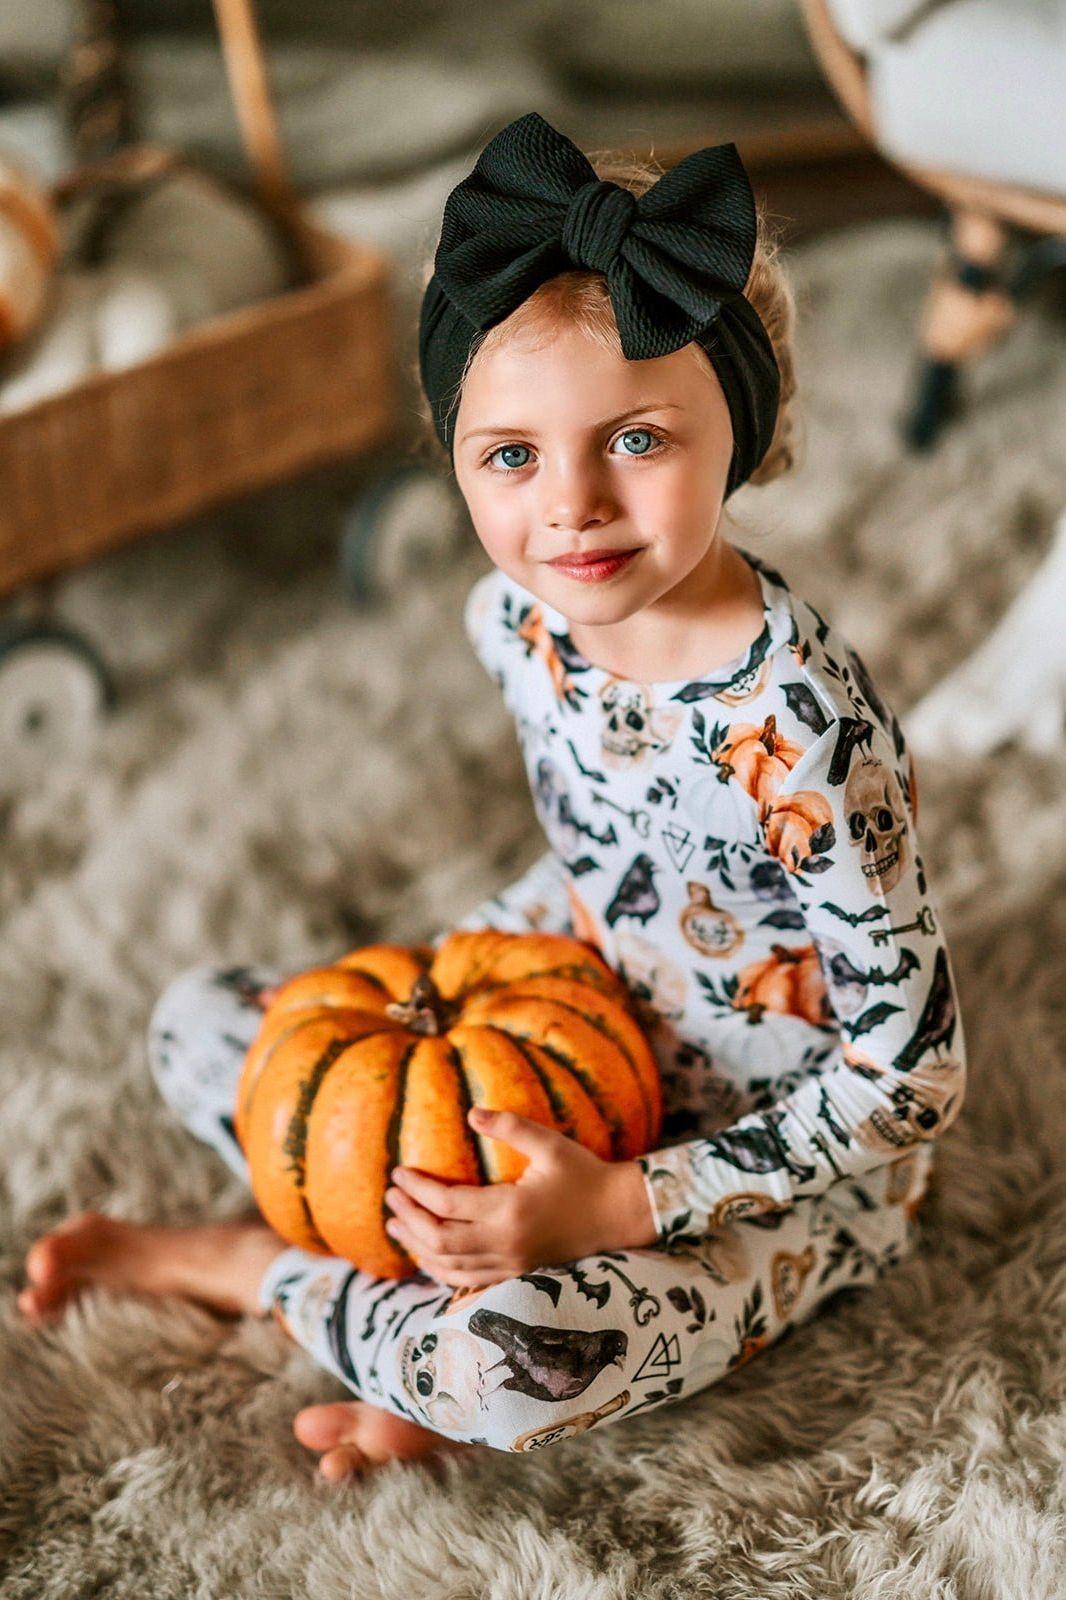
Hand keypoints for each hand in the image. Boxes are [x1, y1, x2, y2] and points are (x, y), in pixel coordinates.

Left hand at [382, 1108, 658, 1287]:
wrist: (617, 1216)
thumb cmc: (584, 1174)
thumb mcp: (550, 1143)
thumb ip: (511, 1126)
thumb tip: (471, 1111)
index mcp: (510, 1210)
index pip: (447, 1205)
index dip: (417, 1190)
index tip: (397, 1173)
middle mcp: (505, 1242)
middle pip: (439, 1239)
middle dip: (409, 1217)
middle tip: (390, 1196)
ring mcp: (510, 1263)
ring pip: (449, 1264)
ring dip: (417, 1244)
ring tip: (395, 1223)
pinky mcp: (516, 1273)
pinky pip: (467, 1279)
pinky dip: (440, 1268)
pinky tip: (425, 1254)